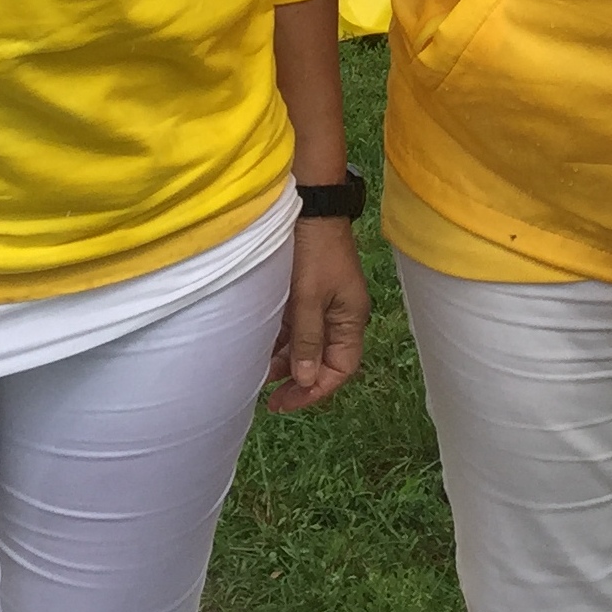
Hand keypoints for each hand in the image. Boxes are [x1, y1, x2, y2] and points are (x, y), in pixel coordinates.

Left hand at [265, 218, 368, 412]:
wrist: (311, 209)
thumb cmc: (314, 253)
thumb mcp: (309, 299)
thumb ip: (307, 340)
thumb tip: (306, 379)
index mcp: (351, 319)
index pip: (341, 369)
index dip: (315, 390)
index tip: (285, 402)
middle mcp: (341, 317)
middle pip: (324, 361)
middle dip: (298, 380)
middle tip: (269, 398)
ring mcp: (325, 306)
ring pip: (308, 347)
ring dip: (287, 362)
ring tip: (260, 375)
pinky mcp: (309, 296)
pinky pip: (297, 330)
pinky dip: (282, 343)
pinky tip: (262, 351)